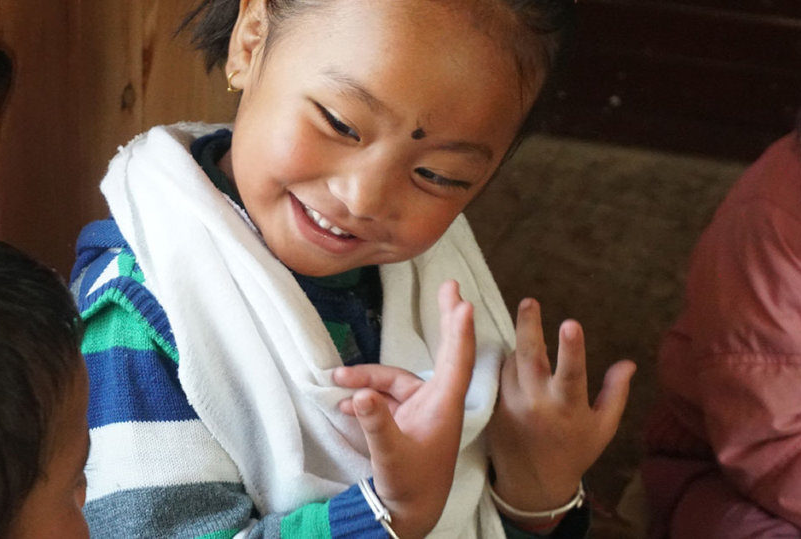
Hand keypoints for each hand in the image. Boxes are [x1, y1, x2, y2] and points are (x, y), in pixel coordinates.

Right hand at [332, 280, 475, 538]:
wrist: (405, 513)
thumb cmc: (409, 485)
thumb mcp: (390, 454)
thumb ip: (375, 423)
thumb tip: (360, 394)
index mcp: (443, 406)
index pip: (456, 361)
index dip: (459, 330)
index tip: (463, 303)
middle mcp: (435, 402)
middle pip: (443, 352)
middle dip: (444, 319)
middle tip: (450, 286)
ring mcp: (420, 409)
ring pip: (393, 379)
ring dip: (366, 377)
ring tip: (337, 381)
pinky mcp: (404, 418)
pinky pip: (382, 397)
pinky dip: (364, 397)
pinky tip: (345, 405)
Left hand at [489, 298, 635, 516]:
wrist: (533, 483)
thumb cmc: (574, 451)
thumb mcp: (603, 427)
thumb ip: (615, 393)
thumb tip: (629, 362)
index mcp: (567, 408)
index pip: (571, 373)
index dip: (572, 348)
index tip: (570, 323)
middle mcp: (536, 403)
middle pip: (530, 358)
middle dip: (529, 327)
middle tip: (529, 301)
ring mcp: (510, 403)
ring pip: (512, 361)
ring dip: (521, 343)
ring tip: (530, 323)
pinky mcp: (493, 405)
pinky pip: (498, 373)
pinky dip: (507, 361)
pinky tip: (515, 356)